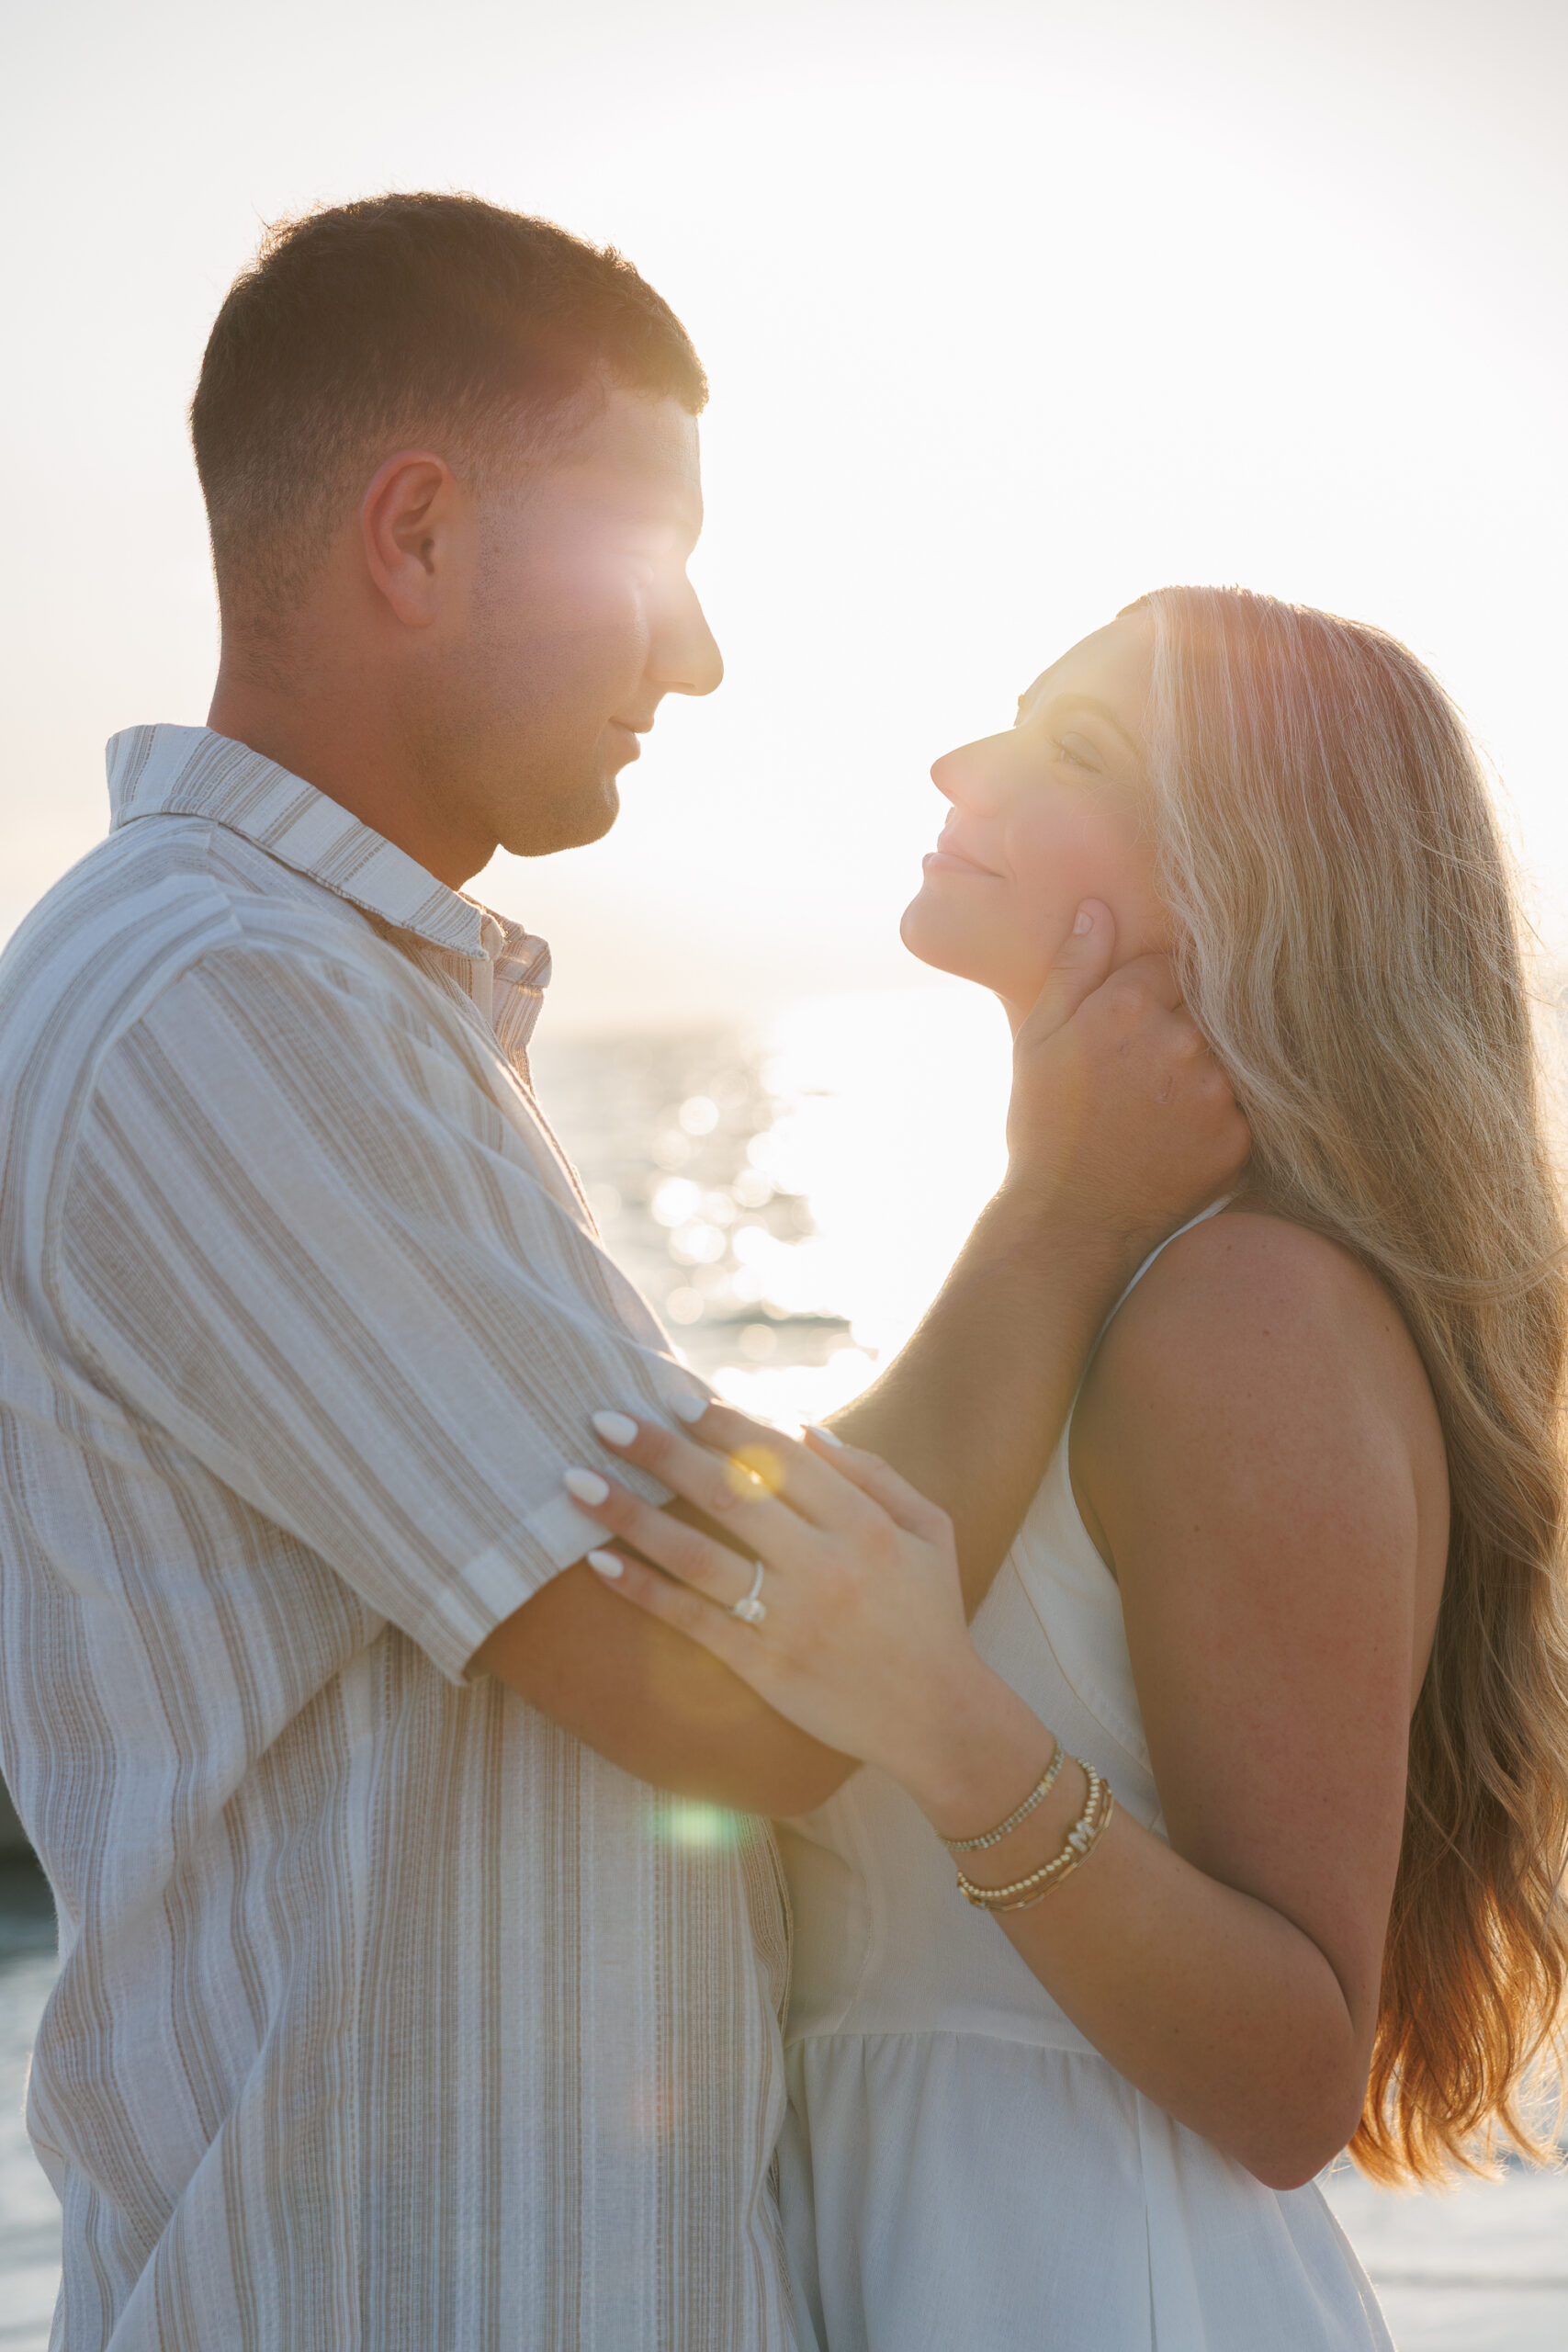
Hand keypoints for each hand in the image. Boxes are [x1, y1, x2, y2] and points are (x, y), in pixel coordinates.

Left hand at [561, 1401, 993, 1792]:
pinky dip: (642, 1589)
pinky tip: (597, 1560)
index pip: (780, 1456)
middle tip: (604, 1418)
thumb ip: (870, 1473)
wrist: (937, 1720)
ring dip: (631, 1514)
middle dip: (660, 1451)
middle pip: (727, 1494)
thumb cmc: (930, 1614)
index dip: (723, 1422)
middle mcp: (824, 1566)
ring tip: (576, 1481)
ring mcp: (789, 1619)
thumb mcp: (927, 1530)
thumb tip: (801, 1424)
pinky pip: (689, 1621)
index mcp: (865, 1525)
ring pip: (696, 1555)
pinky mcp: (762, 1667)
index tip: (674, 1397)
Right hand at [1005, 901, 1248, 1245]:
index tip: (1136, 1024)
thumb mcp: (1039, 1039)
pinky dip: (1221, 1114)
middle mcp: (1180, 1040)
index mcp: (1127, 1006)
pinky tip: (1182, 1135)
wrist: (1069, 1223)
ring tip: (1164, 1106)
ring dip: (1208, 1067)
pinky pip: (1245, 1104)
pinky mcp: (1238, 1137)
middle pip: (1207, 1005)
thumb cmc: (1045, 1127)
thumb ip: (1076, 968)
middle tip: (1150, 1071)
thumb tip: (1099, 906)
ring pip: (1229, 1052)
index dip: (1152, 992)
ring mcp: (1214, 1090)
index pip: (1171, 965)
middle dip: (1185, 1026)